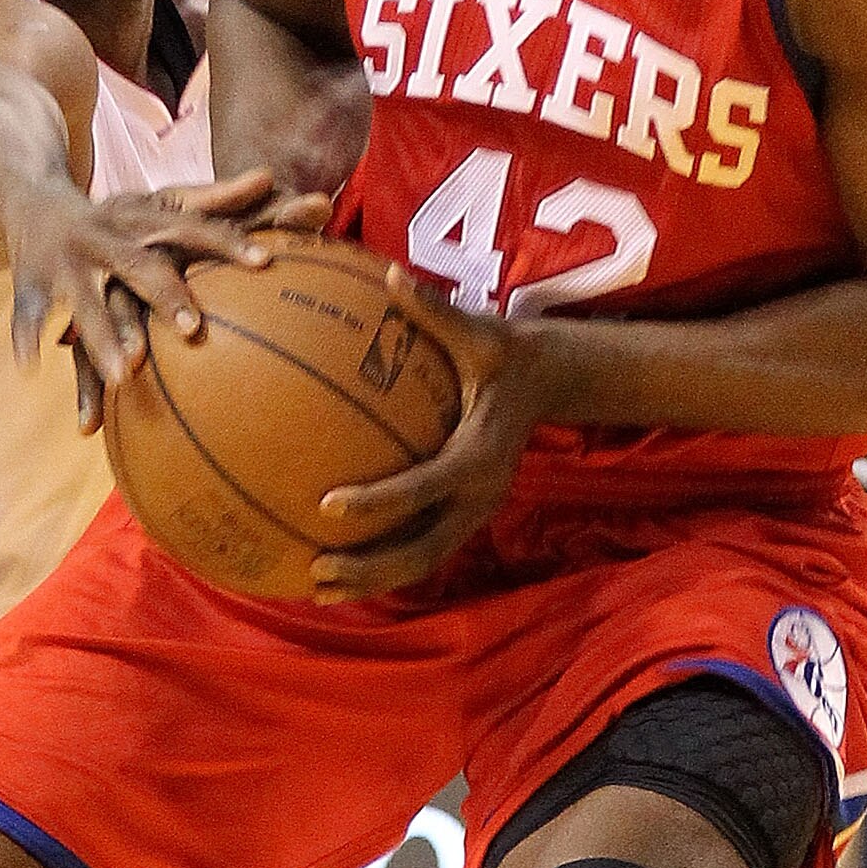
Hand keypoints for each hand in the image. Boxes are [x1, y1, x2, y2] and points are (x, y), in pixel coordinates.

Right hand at [11, 168, 305, 429]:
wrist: (33, 202)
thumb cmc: (119, 217)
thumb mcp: (164, 203)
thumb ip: (218, 199)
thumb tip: (274, 176)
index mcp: (146, 218)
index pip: (195, 228)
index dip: (229, 242)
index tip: (266, 262)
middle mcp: (107, 237)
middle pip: (140, 267)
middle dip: (164, 295)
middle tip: (194, 330)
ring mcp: (66, 262)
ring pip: (84, 302)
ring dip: (102, 337)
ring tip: (125, 375)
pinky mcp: (29, 283)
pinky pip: (27, 315)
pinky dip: (25, 339)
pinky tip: (31, 371)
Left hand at [308, 273, 543, 599]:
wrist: (549, 382)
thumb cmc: (505, 352)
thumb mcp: (479, 330)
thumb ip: (434, 312)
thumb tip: (392, 277)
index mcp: (480, 455)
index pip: (424, 486)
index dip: (378, 501)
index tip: (327, 506)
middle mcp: (480, 495)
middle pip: (423, 549)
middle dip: (371, 567)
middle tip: (317, 570)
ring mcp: (474, 512)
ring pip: (422, 561)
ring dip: (373, 580)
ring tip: (319, 591)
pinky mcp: (464, 516)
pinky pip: (422, 548)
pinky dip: (384, 566)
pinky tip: (338, 570)